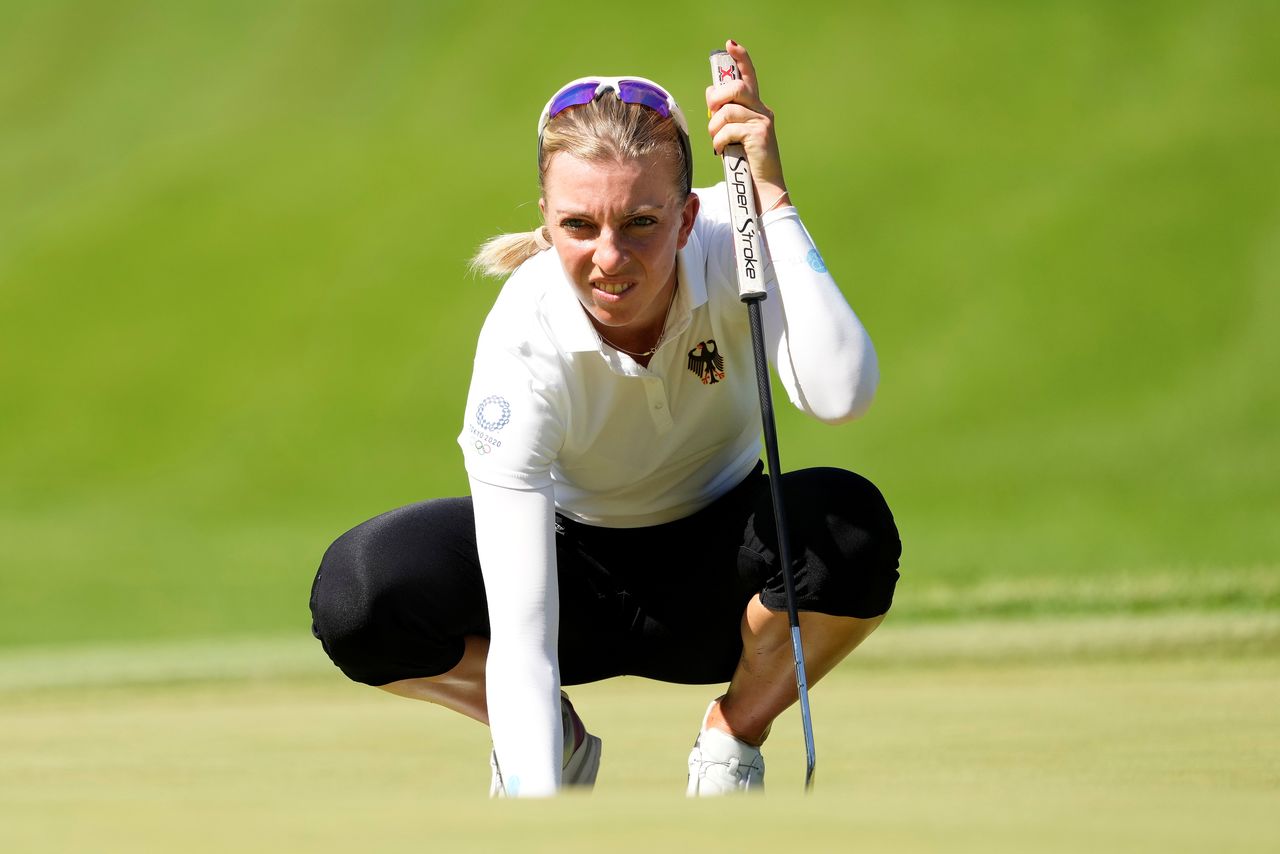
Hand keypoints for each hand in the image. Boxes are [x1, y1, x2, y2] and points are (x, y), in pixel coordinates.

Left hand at [706, 40, 788, 211]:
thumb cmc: (746, 164)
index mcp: (757, 109)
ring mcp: (763, 122)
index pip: (749, 77)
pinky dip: (719, 142)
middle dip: (716, 99)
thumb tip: (711, 93)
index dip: (741, 59)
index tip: (730, 45)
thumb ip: (725, 115)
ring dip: (714, 129)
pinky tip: (722, 152)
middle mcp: (763, 111)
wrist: (763, 189)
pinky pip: (728, 130)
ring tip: (717, 142)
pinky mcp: (759, 135)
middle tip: (712, 115)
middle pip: (734, 88)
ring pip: (727, 111)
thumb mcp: (734, 135)